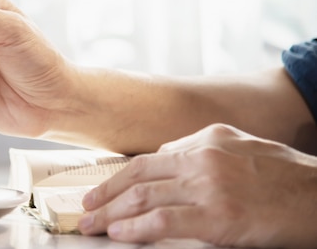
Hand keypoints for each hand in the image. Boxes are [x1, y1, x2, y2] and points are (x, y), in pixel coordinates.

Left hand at [78, 123, 316, 247]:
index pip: (150, 158)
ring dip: (112, 212)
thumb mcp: (241, 146)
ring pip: (144, 196)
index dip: (121, 177)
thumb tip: (167, 157)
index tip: (104, 189)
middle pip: (138, 175)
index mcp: (205, 138)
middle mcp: (201, 157)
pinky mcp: (217, 217)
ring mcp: (208, 186)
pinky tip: (120, 233)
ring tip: (92, 223)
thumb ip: (201, 150)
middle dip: (106, 193)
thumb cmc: (284, 176)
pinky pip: (164, 221)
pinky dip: (136, 227)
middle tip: (85, 207)